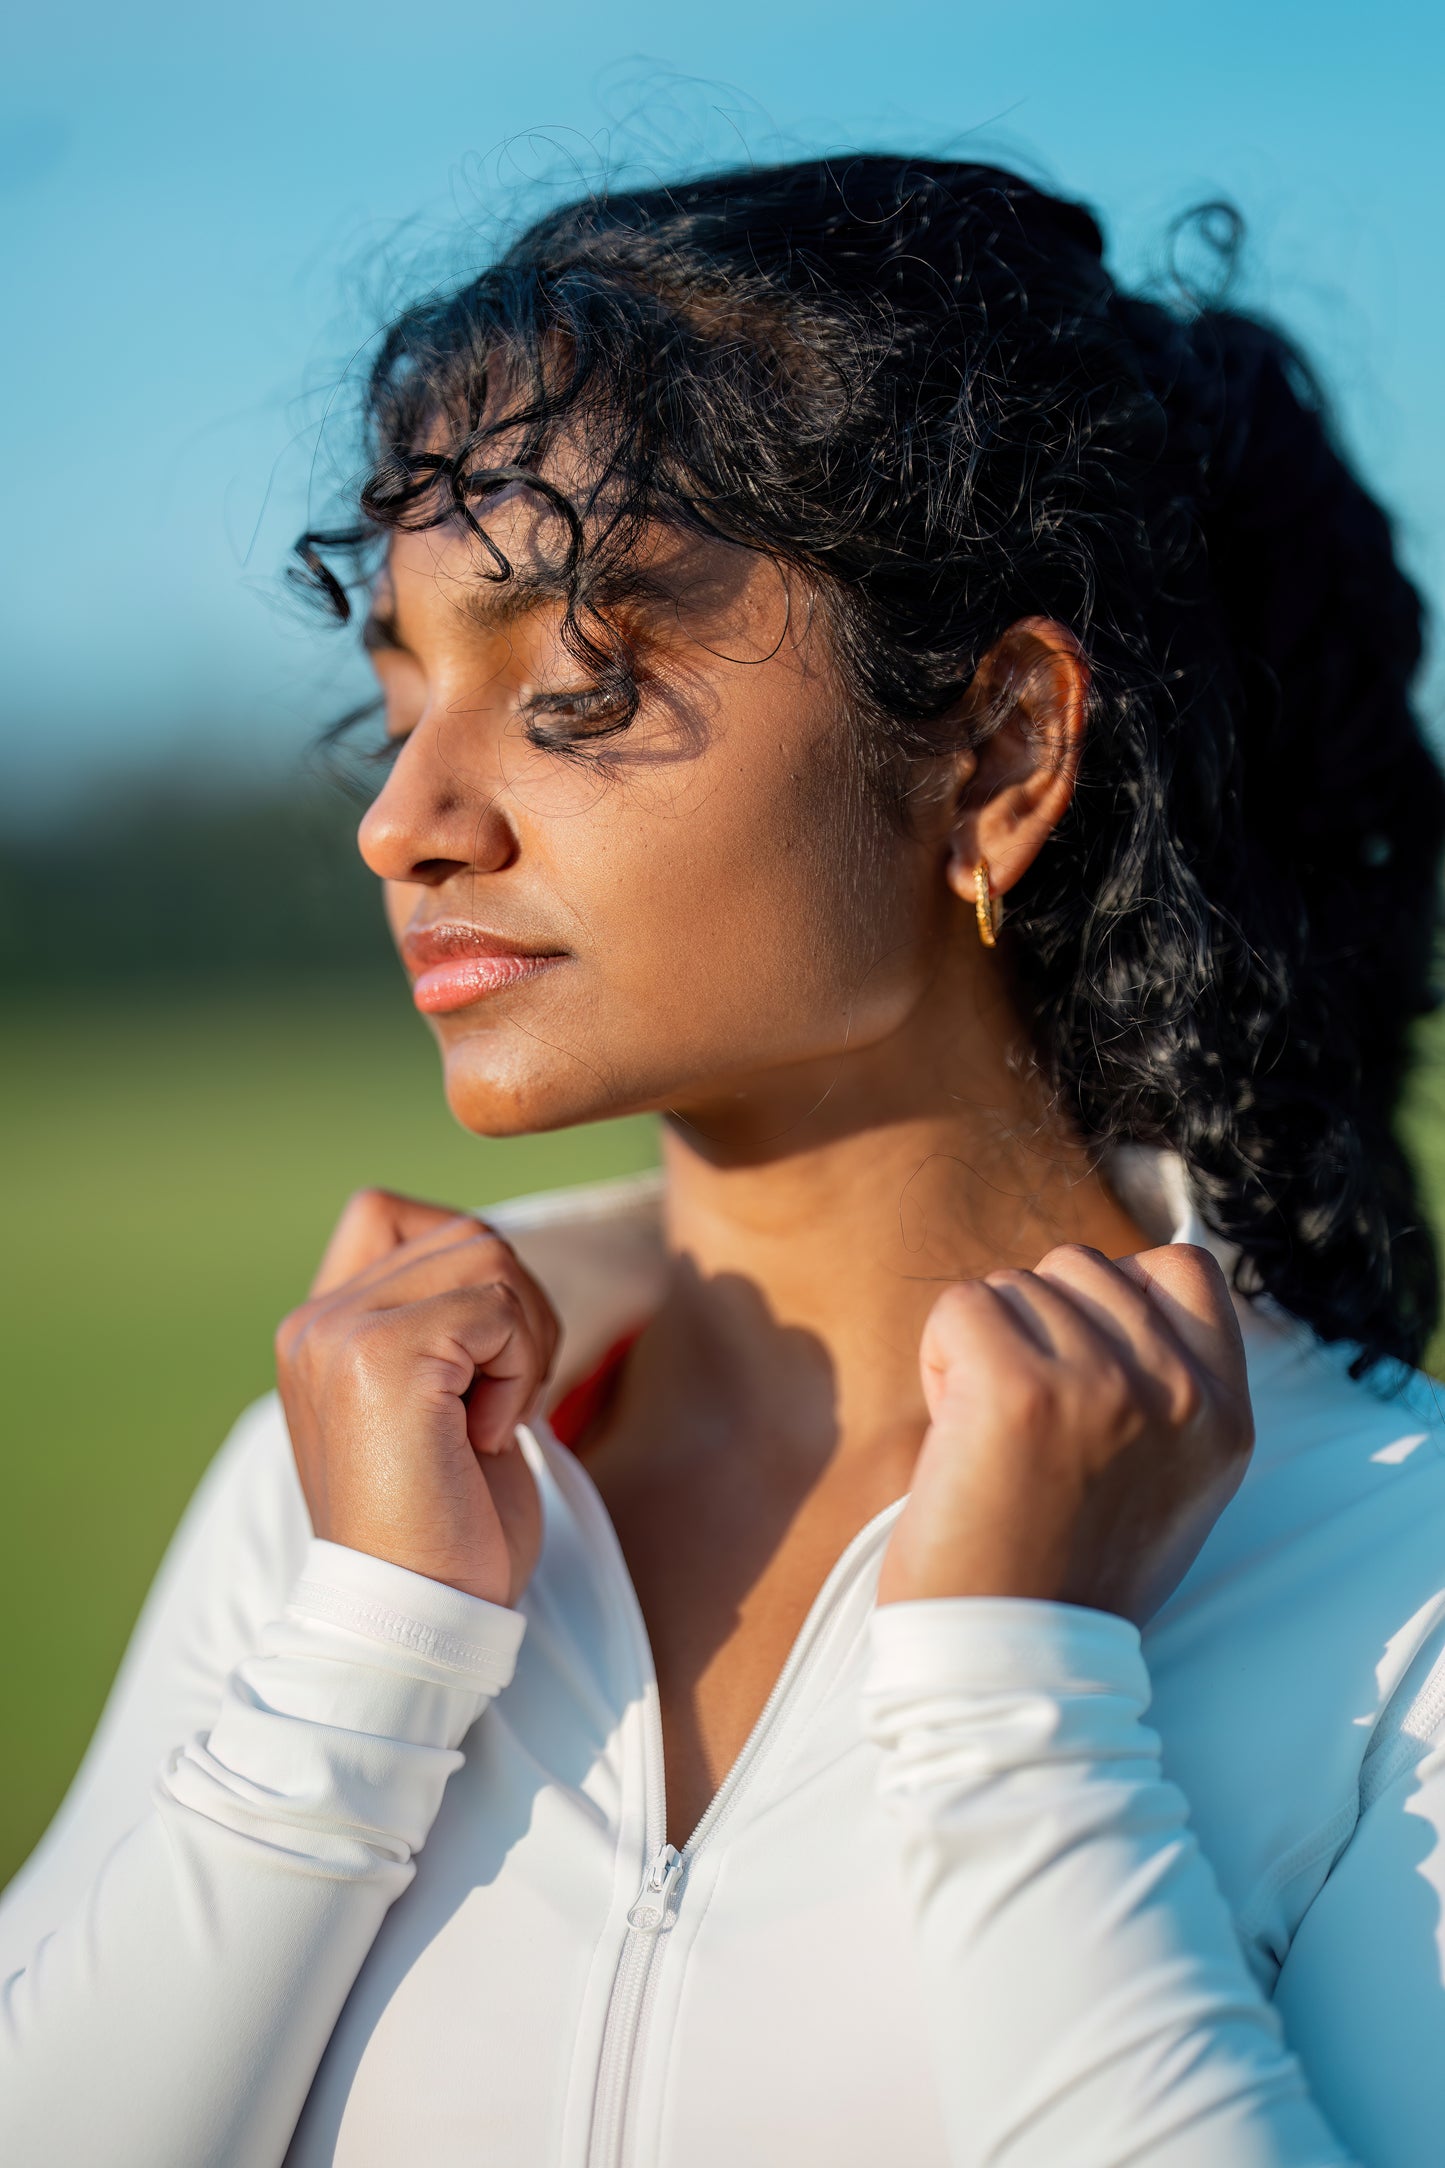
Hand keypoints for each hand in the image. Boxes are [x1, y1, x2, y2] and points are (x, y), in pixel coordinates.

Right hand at [275, 1189, 558, 1605]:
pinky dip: (522, 1370)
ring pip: (488, 1254)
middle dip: (519, 1312)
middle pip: (463, 1232)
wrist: (415, 1621)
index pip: (388, 1212)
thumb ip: (438, 1325)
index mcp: (317, 1331)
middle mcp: (313, 1321)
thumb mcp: (435, 1405)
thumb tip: (496, 1259)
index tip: (479, 1364)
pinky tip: (487, 1438)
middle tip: (502, 1405)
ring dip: (526, 1340)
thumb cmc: (446, 1529)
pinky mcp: (380, 1356)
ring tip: (492, 1421)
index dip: (464, 1266)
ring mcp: (338, 1334)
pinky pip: (499, 1306)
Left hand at [876, 1244, 1253, 1624]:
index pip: (1185, 1270)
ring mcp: (1101, 1386)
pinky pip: (962, 1305)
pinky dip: (941, 1357)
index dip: (1114, 1293)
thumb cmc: (1065, 1576)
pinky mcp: (1018, 1390)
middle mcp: (1176, 1394)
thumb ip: (1162, 1391)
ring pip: (1018, 1285)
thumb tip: (1115, 1292)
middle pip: (1084, 1267)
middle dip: (1038, 1323)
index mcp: (1223, 1419)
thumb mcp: (1164, 1483)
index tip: (1078, 1360)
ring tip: (991, 1436)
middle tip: (1024, 1418)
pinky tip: (954, 1431)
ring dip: (985, 1346)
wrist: (1013, 1667)